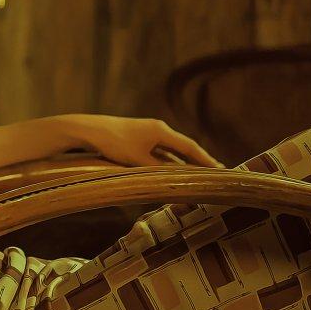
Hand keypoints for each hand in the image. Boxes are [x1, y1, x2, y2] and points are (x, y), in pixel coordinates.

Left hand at [65, 114, 223, 167]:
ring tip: (199, 174)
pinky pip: (160, 152)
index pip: (189, 147)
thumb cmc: (113, 143)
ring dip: (184, 163)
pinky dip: (169, 162)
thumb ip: (159, 170)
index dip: (206, 160)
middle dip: (199, 161)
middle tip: (216, 172)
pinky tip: (173, 171)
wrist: (89, 130)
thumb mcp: (138, 160)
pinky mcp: (138, 139)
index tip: (221, 169)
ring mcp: (147, 133)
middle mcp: (157, 129)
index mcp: (160, 131)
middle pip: (184, 148)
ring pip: (171, 151)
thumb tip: (177, 180)